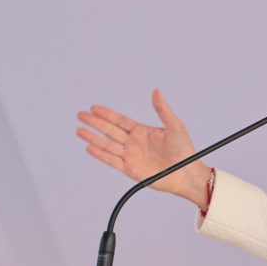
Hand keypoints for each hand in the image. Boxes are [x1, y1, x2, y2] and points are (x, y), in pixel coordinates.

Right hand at [76, 88, 209, 207]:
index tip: (94, 108)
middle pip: (110, 130)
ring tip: (79, 130)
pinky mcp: (131, 169)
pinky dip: (100, 154)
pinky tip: (90, 147)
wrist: (186, 173)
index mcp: (143, 131)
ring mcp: (131, 156)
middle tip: (80, 115)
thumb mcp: (175, 126)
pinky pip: (112, 160)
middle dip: (95, 123)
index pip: (120, 120)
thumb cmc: (185, 150)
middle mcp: (134, 143)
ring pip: (107, 145)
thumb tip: (156, 92)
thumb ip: (163, 109)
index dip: (107, 114)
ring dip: (93, 137)